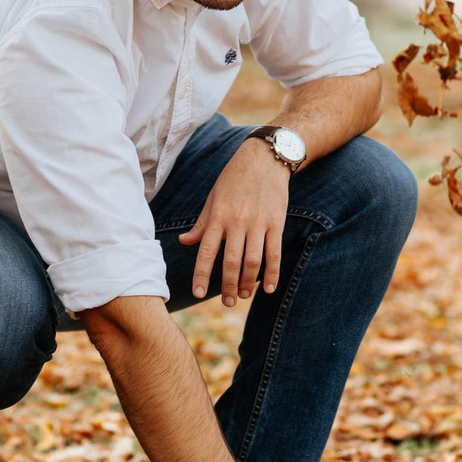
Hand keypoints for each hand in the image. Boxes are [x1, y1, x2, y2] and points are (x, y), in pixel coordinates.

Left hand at [178, 140, 289, 307]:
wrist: (264, 159)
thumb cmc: (234, 179)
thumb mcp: (213, 198)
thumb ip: (201, 224)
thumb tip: (185, 242)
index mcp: (217, 217)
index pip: (206, 252)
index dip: (202, 275)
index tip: (198, 293)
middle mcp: (236, 222)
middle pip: (231, 262)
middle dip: (228, 286)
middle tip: (227, 303)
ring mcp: (258, 223)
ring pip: (253, 261)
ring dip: (248, 283)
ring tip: (244, 296)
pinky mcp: (276, 222)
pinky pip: (274, 253)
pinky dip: (272, 273)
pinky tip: (267, 288)